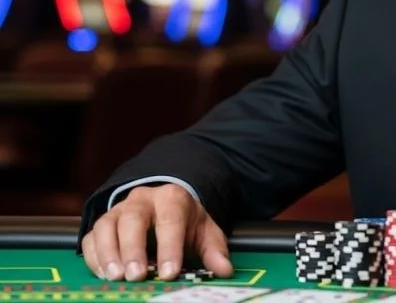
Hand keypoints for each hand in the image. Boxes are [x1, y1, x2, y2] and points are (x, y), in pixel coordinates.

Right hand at [81, 184, 233, 281]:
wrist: (164, 204)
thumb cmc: (184, 221)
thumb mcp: (204, 230)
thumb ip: (214, 250)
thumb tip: (225, 270)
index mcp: (172, 198)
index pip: (171, 219)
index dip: (170, 247)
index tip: (169, 273)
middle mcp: (142, 200)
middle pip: (134, 219)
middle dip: (134, 248)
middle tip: (137, 275)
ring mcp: (119, 210)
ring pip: (107, 225)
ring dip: (109, 253)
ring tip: (116, 277)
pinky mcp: (103, 224)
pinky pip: (91, 237)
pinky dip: (94, 256)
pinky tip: (102, 274)